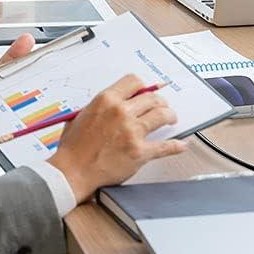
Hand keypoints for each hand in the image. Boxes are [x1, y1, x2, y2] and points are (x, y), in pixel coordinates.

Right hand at [47, 75, 187, 201]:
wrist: (71, 172)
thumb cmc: (74, 147)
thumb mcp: (82, 115)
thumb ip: (102, 106)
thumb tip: (119, 100)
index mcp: (107, 100)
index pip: (134, 82)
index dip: (143, 86)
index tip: (148, 91)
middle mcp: (122, 112)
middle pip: (152, 98)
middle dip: (160, 101)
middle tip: (163, 106)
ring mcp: (132, 131)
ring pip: (162, 115)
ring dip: (170, 116)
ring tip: (171, 118)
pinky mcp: (140, 151)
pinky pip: (164, 146)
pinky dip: (176, 145)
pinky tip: (181, 144)